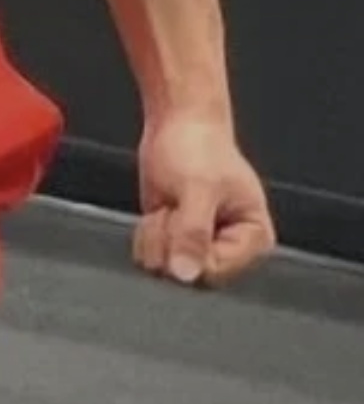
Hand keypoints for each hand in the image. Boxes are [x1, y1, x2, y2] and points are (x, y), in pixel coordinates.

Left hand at [135, 112, 274, 286]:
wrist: (176, 126)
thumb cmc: (198, 148)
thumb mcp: (199, 188)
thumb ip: (193, 233)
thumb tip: (186, 273)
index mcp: (254, 239)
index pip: (215, 271)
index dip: (190, 247)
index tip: (190, 213)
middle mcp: (231, 251)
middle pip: (189, 277)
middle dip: (172, 239)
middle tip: (180, 205)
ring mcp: (202, 250)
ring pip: (165, 270)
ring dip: (158, 234)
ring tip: (173, 204)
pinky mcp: (177, 246)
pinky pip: (151, 259)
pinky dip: (148, 234)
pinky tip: (162, 210)